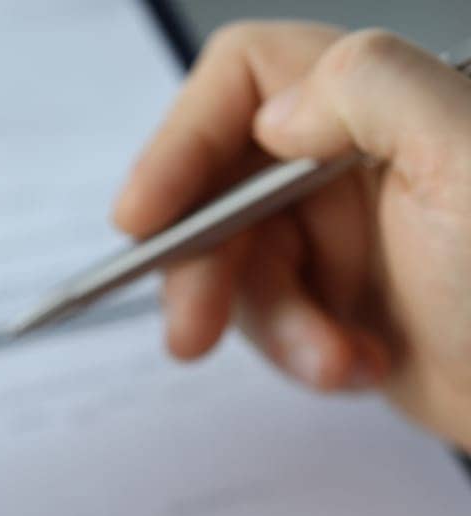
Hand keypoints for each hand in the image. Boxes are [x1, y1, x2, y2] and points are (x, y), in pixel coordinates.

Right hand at [113, 22, 470, 449]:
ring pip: (237, 268)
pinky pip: (270, 323)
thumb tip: (274, 109)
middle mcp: (353, 157)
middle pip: (216, 188)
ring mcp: (344, 233)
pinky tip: (358, 366)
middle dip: (206, 267)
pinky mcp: (341, 302)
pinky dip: (300, 353)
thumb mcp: (470, 161)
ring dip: (272, 326)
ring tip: (333, 359)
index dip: (178, 143)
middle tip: (193, 331)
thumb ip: (373, 90)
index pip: (241, 81)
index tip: (143, 217)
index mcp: (382, 105)